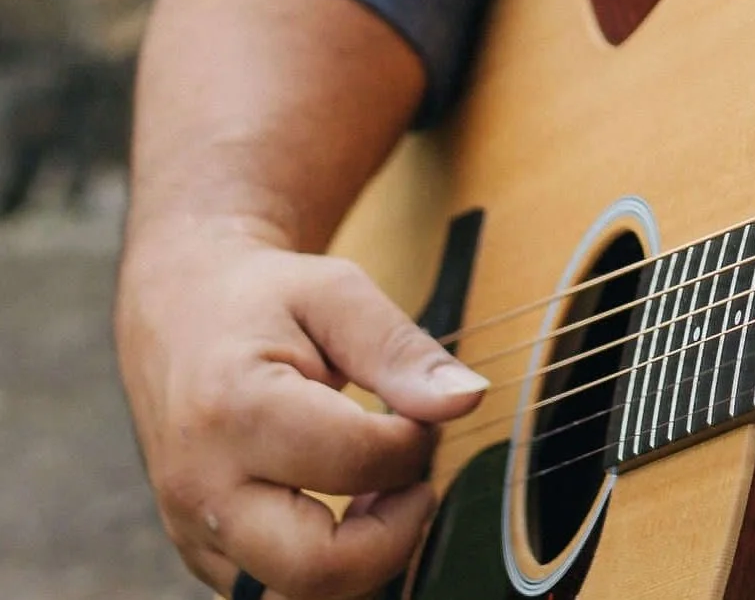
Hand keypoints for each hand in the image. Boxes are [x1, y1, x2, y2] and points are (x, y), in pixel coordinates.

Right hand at [115, 216, 486, 599]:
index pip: (354, 463)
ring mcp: (194, 530)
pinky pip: (274, 591)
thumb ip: (402, 352)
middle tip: (417, 479)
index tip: (423, 411)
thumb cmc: (264, 300)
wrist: (179, 316)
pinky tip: (350, 509)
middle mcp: (202, 486)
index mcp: (235, 408)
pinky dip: (329, 566)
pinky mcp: (202, 553)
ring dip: (363, 559)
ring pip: (294, 597)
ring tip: (384, 491)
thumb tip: (467, 400)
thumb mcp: (338, 294)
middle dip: (394, 536)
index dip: (414, 443)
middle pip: (315, 569)